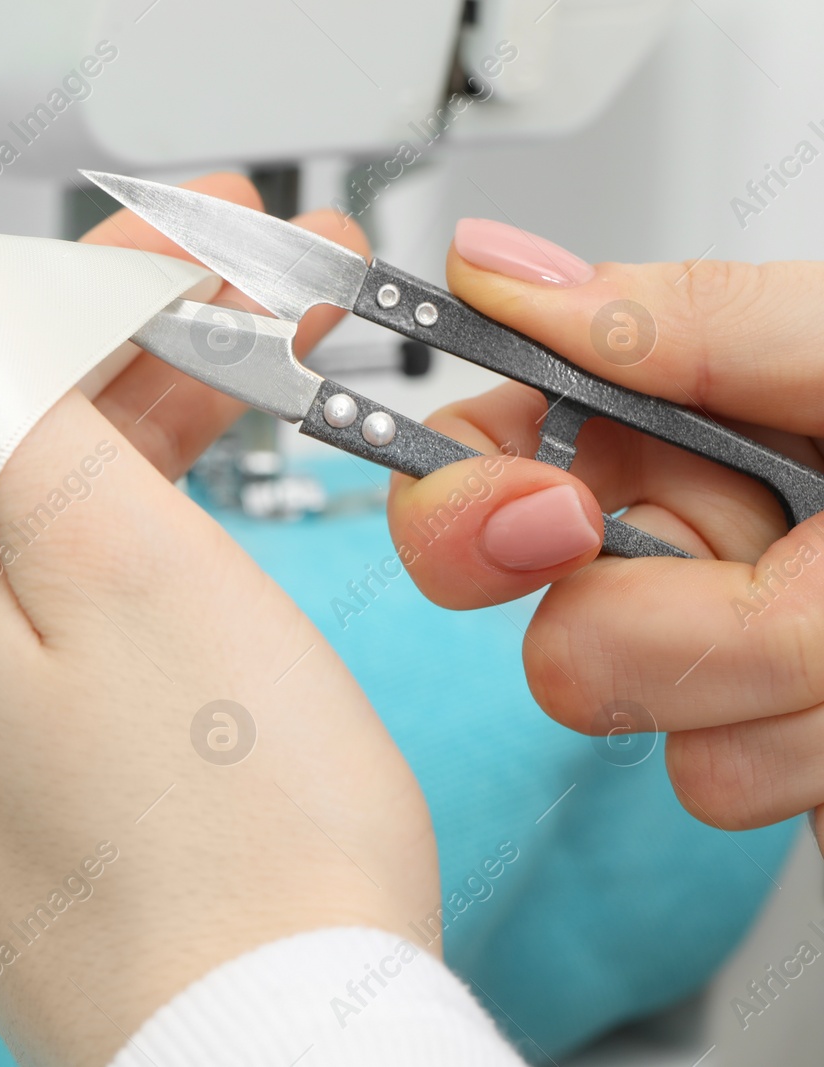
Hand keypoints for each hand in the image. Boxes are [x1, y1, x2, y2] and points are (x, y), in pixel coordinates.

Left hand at [0, 176, 437, 1064]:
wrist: (270, 1061)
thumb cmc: (234, 844)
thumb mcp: (122, 557)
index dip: (114, 295)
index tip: (219, 253)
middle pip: (10, 462)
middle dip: (142, 375)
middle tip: (270, 327)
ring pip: (39, 556)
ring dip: (143, 469)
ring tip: (251, 415)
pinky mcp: (21, 825)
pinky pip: (60, 658)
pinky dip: (134, 588)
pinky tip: (199, 570)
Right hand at [386, 216, 823, 846]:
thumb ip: (694, 322)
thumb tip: (505, 275)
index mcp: (665, 433)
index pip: (471, 471)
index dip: (468, 505)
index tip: (551, 516)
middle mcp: (667, 553)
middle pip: (551, 637)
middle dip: (684, 620)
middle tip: (794, 570)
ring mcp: (713, 670)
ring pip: (653, 729)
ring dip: (793, 686)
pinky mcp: (762, 758)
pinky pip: (730, 788)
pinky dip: (821, 751)